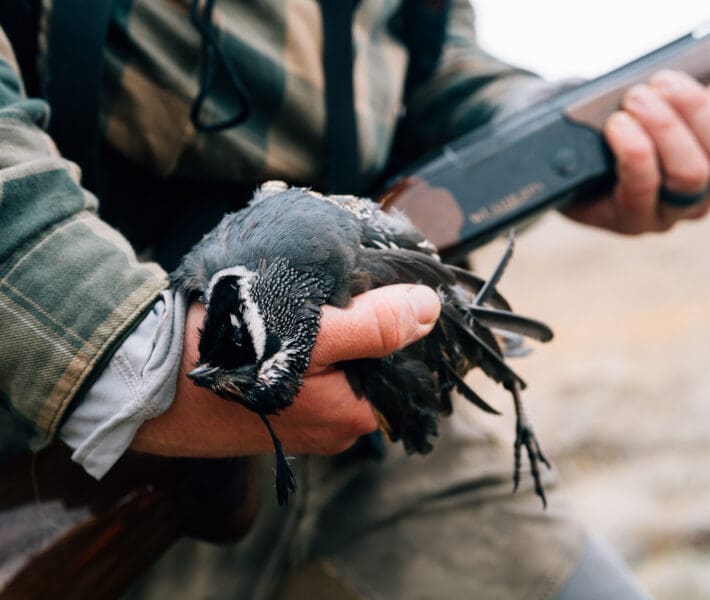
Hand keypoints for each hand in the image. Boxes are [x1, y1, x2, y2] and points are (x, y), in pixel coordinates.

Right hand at [131, 284, 440, 456]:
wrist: (151, 384)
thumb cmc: (230, 361)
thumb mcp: (312, 336)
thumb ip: (375, 325)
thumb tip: (429, 309)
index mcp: (353, 416)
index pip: (398, 364)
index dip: (392, 322)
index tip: (370, 289)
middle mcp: (332, 427)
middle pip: (366, 364)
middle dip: (355, 327)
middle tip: (324, 294)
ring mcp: (301, 421)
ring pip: (333, 366)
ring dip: (323, 335)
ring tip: (298, 305)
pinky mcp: (274, 411)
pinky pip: (303, 373)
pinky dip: (299, 347)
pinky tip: (279, 326)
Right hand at [563, 71, 709, 233]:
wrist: (605, 169)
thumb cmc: (585, 165)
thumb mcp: (568, 171)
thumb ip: (573, 162)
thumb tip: (576, 137)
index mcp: (630, 218)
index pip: (642, 191)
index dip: (633, 151)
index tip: (614, 121)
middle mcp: (675, 211)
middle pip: (690, 174)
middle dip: (665, 125)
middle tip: (637, 95)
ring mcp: (709, 190)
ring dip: (696, 110)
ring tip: (665, 83)